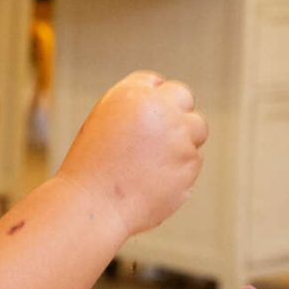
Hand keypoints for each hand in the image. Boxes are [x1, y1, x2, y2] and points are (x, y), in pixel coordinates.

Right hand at [55, 70, 207, 238]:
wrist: (93, 204)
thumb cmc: (92, 167)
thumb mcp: (104, 123)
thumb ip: (137, 109)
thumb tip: (171, 107)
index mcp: (132, 94)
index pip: (157, 83)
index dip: (154, 101)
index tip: (146, 119)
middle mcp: (160, 109)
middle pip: (184, 98)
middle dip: (177, 112)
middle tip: (160, 135)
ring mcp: (179, 135)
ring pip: (196, 130)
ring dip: (182, 141)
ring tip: (151, 163)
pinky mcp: (190, 163)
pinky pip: (194, 161)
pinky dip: (179, 170)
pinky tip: (153, 182)